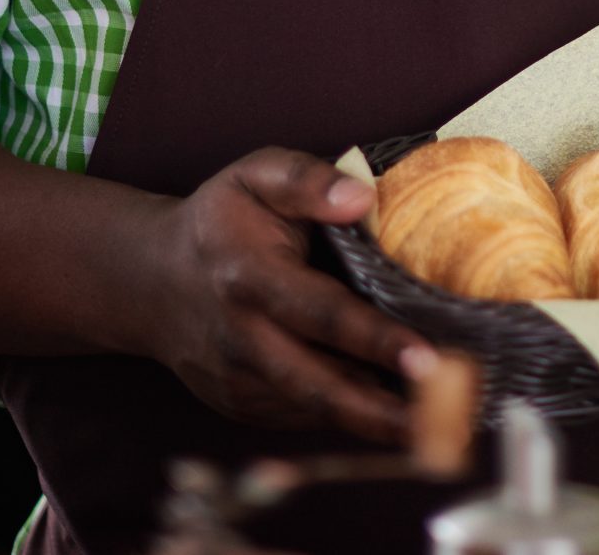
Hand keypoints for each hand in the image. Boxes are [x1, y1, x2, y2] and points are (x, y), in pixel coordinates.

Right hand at [135, 147, 435, 441]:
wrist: (150, 280)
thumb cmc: (220, 221)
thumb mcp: (255, 177)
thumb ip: (306, 180)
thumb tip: (362, 197)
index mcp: (251, 278)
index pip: (323, 315)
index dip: (376, 340)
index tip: (427, 358)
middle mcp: (243, 338)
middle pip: (320, 386)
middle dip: (385, 410)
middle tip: (447, 417)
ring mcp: (238, 380)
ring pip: (317, 410)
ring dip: (377, 421)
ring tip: (441, 422)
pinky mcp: (241, 406)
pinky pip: (304, 416)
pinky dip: (349, 417)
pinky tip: (396, 411)